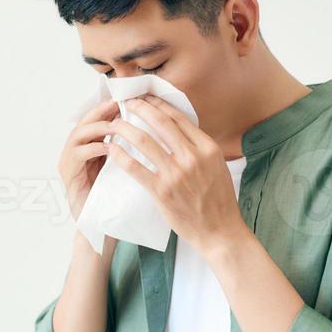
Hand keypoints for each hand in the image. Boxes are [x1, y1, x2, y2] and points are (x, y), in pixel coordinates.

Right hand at [58, 97, 120, 223]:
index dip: (110, 108)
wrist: (104, 232)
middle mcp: (76, 153)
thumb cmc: (118, 201)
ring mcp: (70, 165)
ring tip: (116, 124)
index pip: (97, 120)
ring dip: (98, 127)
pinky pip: (77, 155)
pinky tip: (109, 146)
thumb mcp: (126, 169)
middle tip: (119, 103)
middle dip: (102, 111)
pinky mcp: (69, 178)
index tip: (129, 99)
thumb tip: (152, 129)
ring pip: (78, 134)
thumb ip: (130, 150)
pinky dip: (93, 148)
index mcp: (91, 149)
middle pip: (85, 121)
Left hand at [105, 94, 248, 256]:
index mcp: (208, 148)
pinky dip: (120, 155)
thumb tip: (179, 131)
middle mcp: (192, 157)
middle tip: (125, 103)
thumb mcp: (217, 167)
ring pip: (143, 141)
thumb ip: (199, 149)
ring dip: (124, 128)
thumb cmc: (218, 201)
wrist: (220, 232)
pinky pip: (135, 167)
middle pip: (159, 123)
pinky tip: (112, 149)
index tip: (145, 98)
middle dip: (139, 108)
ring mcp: (176, 174)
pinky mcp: (162, 191)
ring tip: (113, 124)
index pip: (178, 117)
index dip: (158, 104)